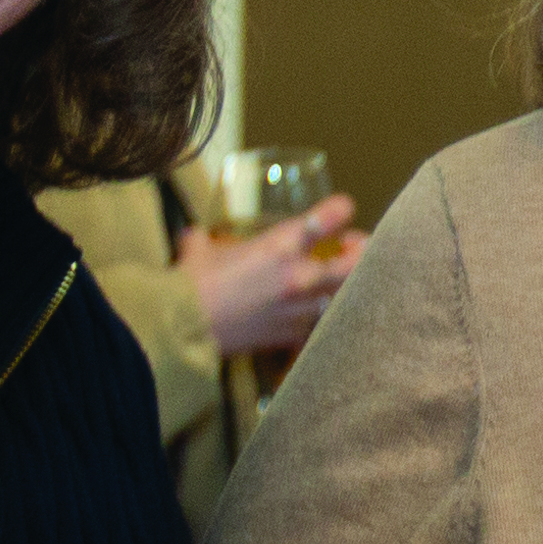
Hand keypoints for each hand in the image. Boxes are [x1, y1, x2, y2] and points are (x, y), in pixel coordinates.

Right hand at [178, 198, 359, 360]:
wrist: (182, 327)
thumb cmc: (190, 284)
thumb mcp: (200, 250)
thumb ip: (205, 240)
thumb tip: (195, 237)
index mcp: (278, 247)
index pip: (324, 221)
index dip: (340, 211)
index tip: (344, 208)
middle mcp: (297, 277)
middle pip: (351, 264)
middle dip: (359, 252)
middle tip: (355, 245)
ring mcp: (298, 309)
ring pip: (343, 296)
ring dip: (346, 285)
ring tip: (342, 279)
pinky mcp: (290, 335)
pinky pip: (319, 324)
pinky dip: (322, 316)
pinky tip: (319, 313)